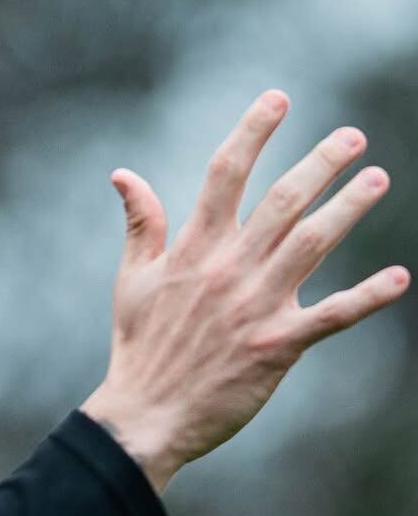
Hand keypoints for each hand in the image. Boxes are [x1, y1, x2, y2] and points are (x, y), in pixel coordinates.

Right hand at [80, 90, 410, 494]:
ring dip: (348, 209)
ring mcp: (254, 305)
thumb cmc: (138, 347)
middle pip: (282, 201)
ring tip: (378, 180)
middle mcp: (227, 268)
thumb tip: (125, 175)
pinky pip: (331, 316)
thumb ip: (140, 224)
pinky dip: (367, 297)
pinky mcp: (277, 346)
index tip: (278, 99)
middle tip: (354, 137)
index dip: (253, 131)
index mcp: (192, 248)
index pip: (225, 174)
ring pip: (311, 244)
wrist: (146, 416)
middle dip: (320, 163)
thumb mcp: (132, 280)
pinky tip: (399, 278)